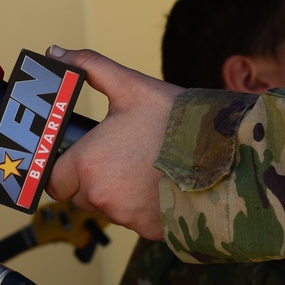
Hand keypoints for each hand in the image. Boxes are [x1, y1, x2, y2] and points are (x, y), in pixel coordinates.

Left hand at [44, 46, 183, 239]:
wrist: (230, 155)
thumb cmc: (179, 120)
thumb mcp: (132, 87)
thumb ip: (90, 68)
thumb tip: (55, 52)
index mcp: (87, 163)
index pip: (55, 181)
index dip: (65, 169)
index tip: (82, 158)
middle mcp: (100, 195)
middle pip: (80, 194)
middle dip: (93, 180)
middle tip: (121, 157)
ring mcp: (125, 217)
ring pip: (108, 209)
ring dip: (118, 195)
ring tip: (146, 168)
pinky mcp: (149, 231)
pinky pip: (135, 222)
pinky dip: (144, 209)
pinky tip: (161, 186)